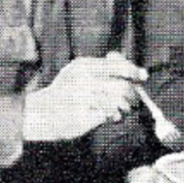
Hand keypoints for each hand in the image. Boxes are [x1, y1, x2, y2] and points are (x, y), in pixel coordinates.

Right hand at [23, 53, 146, 142]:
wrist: (41, 112)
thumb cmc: (65, 92)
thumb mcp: (79, 71)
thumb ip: (103, 67)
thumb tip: (134, 69)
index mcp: (84, 66)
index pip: (118, 66)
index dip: (134, 71)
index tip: (142, 76)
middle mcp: (85, 80)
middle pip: (123, 86)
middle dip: (132, 95)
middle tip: (132, 100)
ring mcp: (84, 99)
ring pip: (119, 102)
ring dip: (125, 107)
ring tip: (120, 109)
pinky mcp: (85, 116)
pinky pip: (110, 115)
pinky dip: (114, 116)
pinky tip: (110, 116)